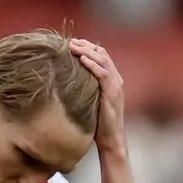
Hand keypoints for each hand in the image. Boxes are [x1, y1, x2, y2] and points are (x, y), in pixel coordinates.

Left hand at [69, 38, 124, 152]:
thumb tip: (67, 84)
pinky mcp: (112, 94)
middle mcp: (116, 80)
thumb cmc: (98, 124)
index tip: (72, 44)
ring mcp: (115, 86)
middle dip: (85, 45)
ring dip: (87, 51)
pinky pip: (103, 74)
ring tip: (72, 46)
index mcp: (112, 80)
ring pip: (103, 60)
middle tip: (69, 42)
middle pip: (102, 54)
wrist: (111, 140)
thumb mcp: (91, 102)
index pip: (101, 56)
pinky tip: (82, 59)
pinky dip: (93, 65)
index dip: (87, 47)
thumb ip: (86, 90)